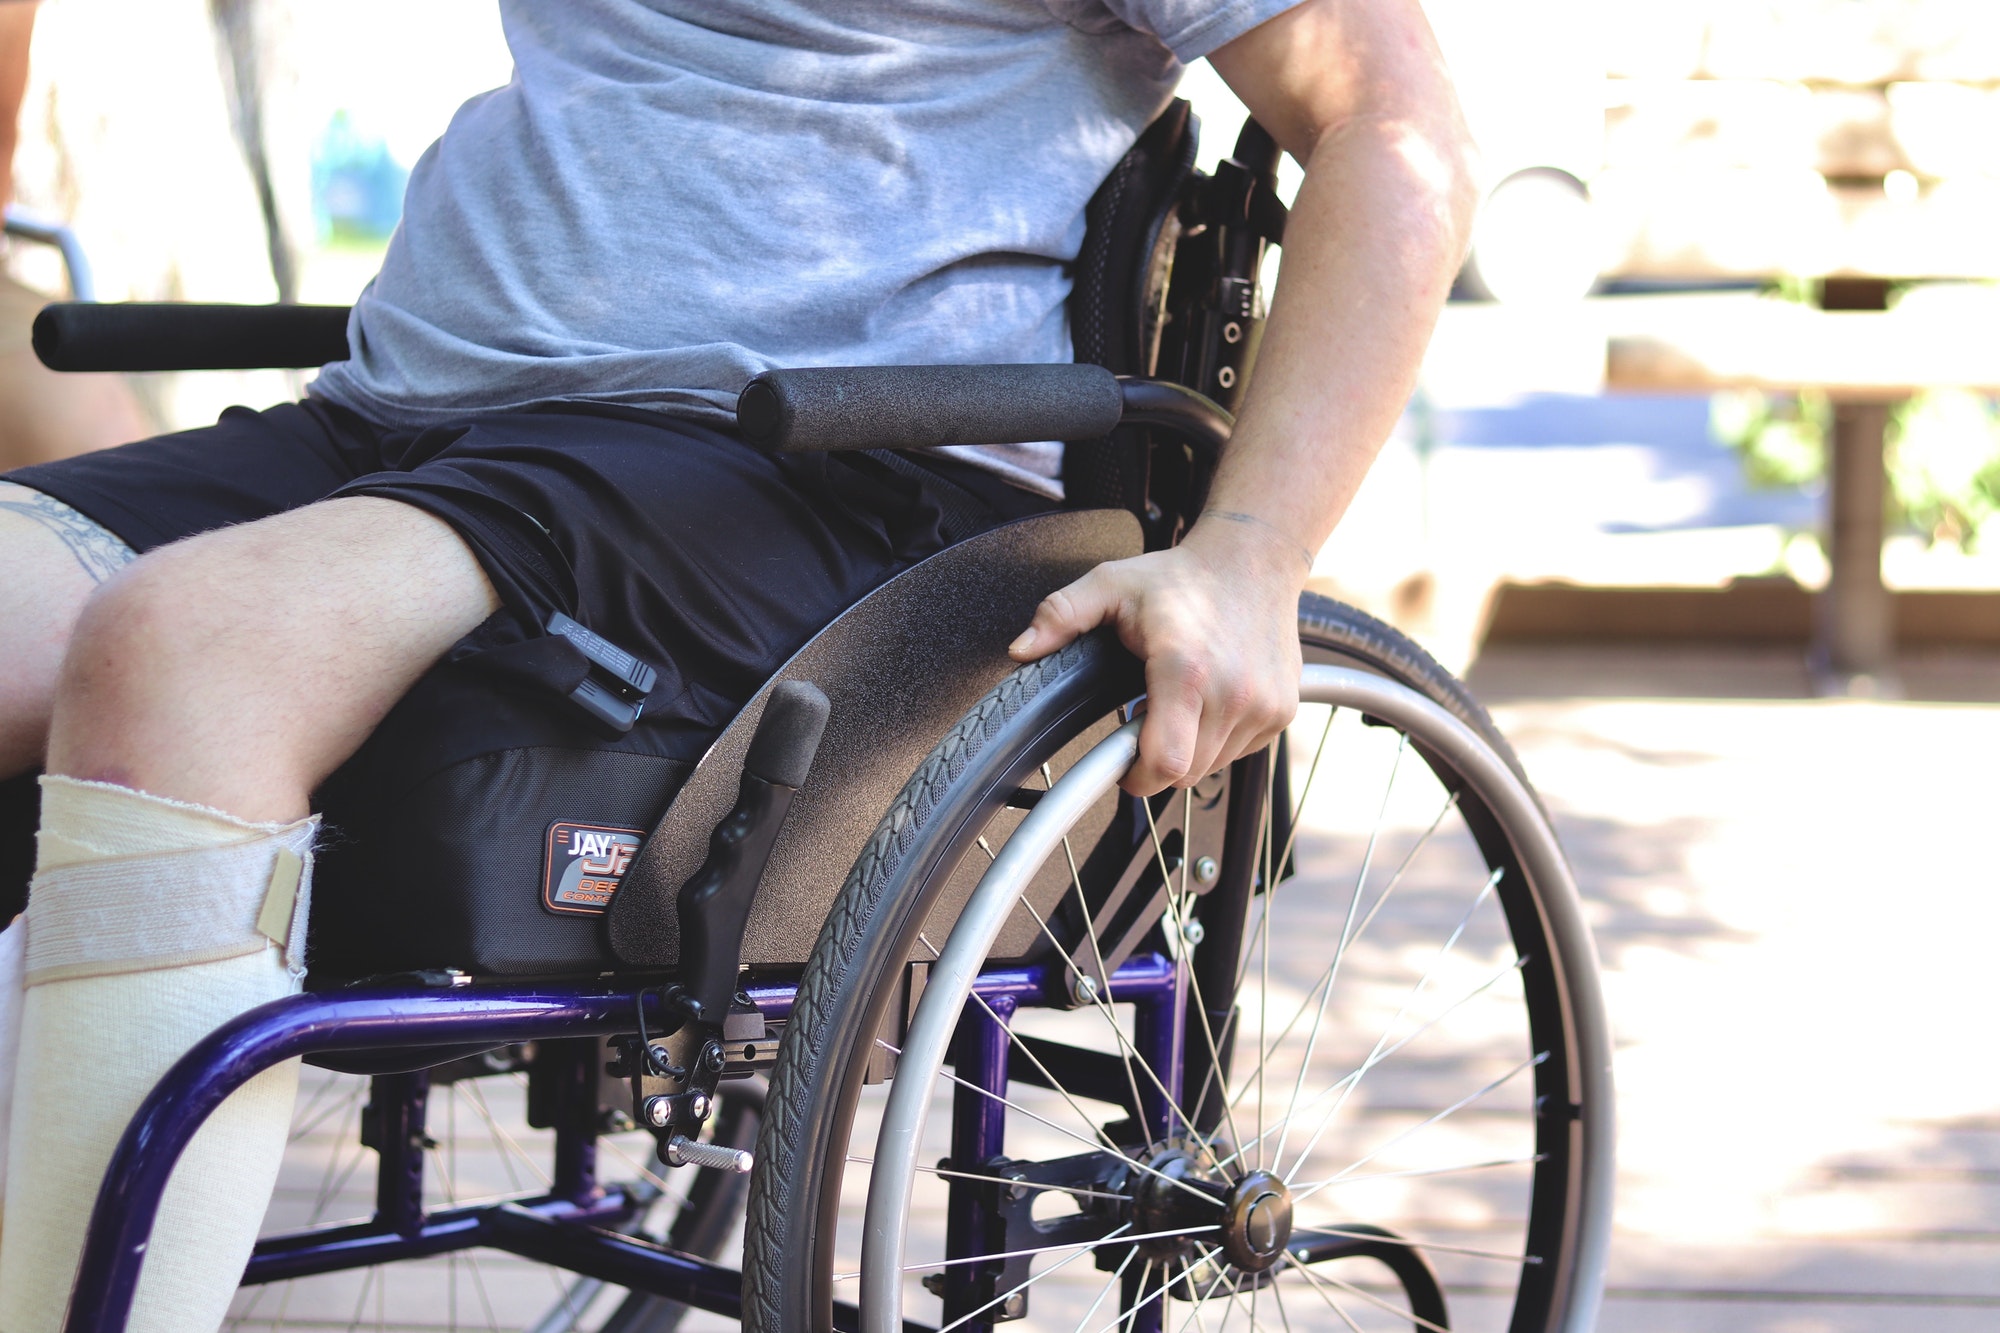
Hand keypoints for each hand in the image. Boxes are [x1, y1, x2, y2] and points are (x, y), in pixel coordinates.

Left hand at [1008, 517, 1306, 795]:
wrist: (1254, 560)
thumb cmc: (1182, 577)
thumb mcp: (1110, 584)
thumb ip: (1061, 615)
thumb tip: (1021, 649)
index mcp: (1186, 669)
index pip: (1166, 763)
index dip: (1138, 776)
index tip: (1122, 765)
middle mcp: (1233, 693)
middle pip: (1185, 771)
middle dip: (1158, 757)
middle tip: (1144, 716)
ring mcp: (1265, 706)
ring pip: (1213, 766)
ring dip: (1190, 748)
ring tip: (1178, 702)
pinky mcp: (1283, 712)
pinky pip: (1241, 751)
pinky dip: (1220, 738)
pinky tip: (1210, 699)